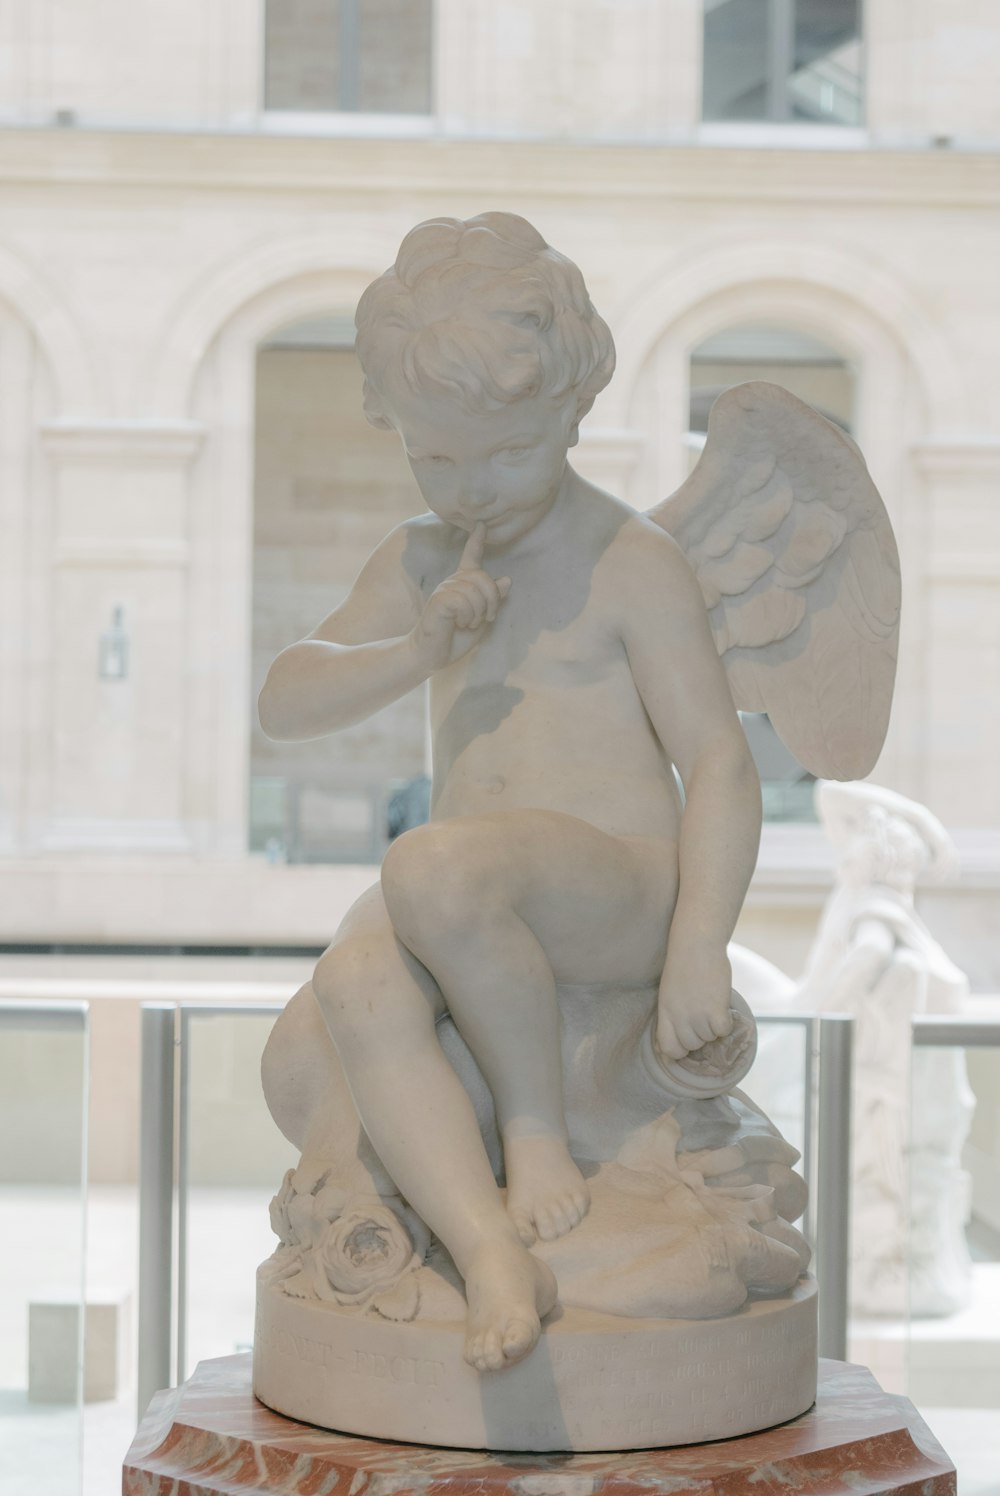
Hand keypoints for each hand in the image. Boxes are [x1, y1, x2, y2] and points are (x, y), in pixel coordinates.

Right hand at [410, 523, 511, 670]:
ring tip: (467, 624)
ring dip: (478, 614)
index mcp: (463, 584)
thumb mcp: (481, 619)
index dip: (476, 540)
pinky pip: (463, 601)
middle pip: (483, 577)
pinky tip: (457, 623)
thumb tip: (507, 580)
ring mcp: (444, 589)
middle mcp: (453, 582)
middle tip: (484, 618)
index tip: (481, 524)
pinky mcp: (439, 600)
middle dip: (492, 601)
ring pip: (475, 591)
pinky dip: (467, 617)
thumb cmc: (454, 638)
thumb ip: (493, 600)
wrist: (432, 654)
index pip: (471, 556)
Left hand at [655, 944, 733, 1060]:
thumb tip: (671, 1046)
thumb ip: (671, 1017)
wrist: (696, 944)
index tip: (687, 1044)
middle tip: (703, 1016)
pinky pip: (723, 1031)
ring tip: (712, 1004)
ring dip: (713, 1026)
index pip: (669, 1049)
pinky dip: (726, 1022)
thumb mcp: (669, 993)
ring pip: (710, 1038)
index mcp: (665, 1013)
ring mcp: (698, 1015)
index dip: (680, 1051)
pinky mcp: (716, 1010)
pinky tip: (722, 1008)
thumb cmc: (683, 965)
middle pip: (692, 1045)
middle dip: (700, 1036)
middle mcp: (680, 1018)